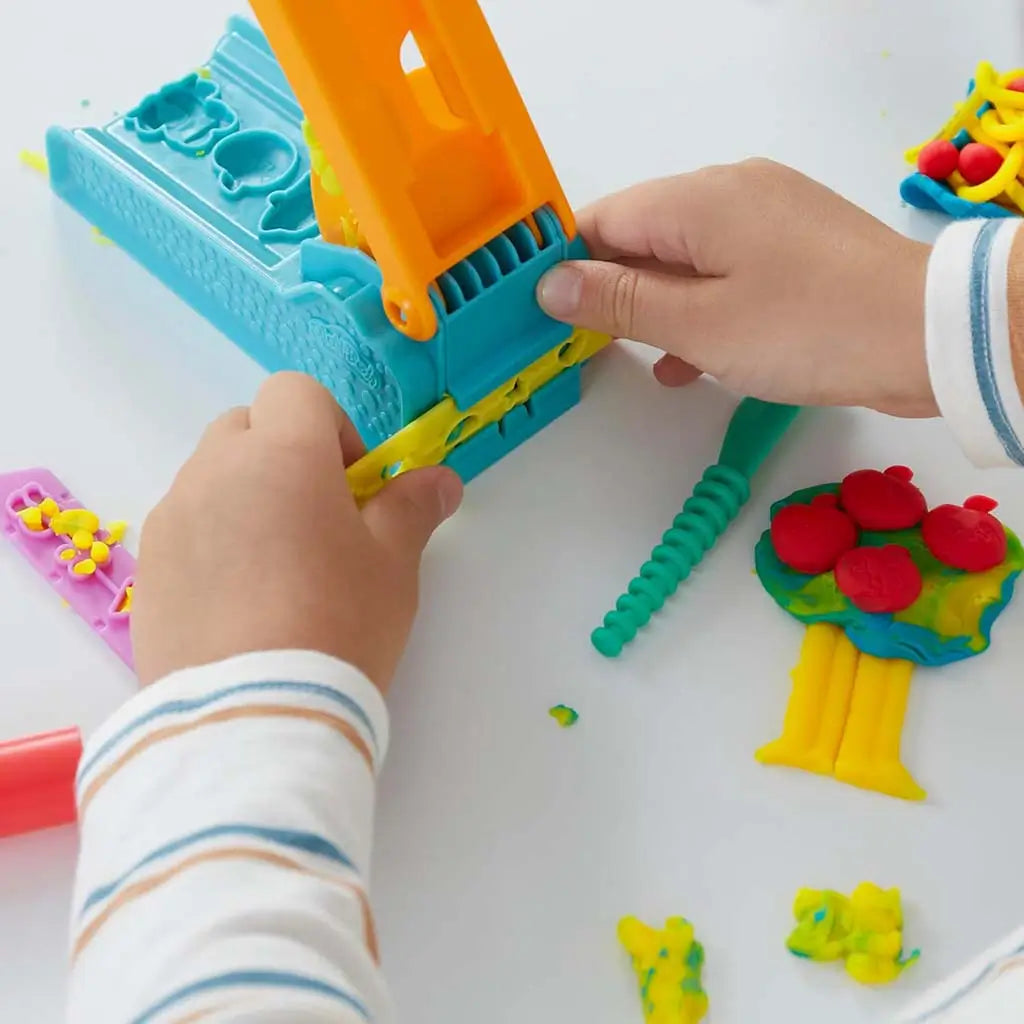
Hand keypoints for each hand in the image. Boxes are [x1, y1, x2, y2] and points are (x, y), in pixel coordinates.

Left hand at [131, 373, 462, 689]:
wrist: (254, 715)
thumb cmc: (338, 624)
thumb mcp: (392, 565)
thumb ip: (412, 508)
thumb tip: (441, 479)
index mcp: (282, 456)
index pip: (296, 393)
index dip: (331, 428)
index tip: (352, 484)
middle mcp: (215, 471)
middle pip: (246, 428)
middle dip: (282, 456)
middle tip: (317, 521)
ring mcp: (173, 518)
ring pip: (210, 478)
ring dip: (245, 498)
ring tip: (277, 569)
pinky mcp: (149, 568)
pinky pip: (184, 528)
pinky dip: (212, 541)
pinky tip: (240, 601)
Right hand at [538, 159, 934, 416]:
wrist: (929, 336)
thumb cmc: (806, 330)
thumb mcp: (698, 324)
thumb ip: (620, 302)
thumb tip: (551, 284)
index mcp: (699, 198)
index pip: (603, 219)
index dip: (564, 264)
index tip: (540, 312)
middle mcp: (732, 190)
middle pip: (644, 234)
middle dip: (611, 289)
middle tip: (584, 344)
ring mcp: (770, 214)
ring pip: (685, 256)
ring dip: (656, 305)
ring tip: (636, 357)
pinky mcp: (797, 245)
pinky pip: (727, 269)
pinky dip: (701, 307)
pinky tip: (691, 359)